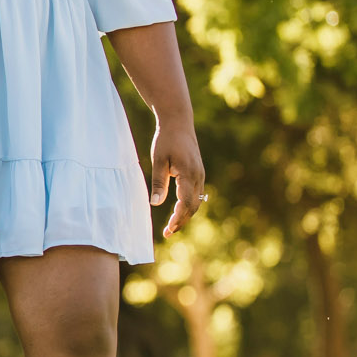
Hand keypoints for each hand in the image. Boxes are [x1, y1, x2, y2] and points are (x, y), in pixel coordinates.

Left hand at [148, 120, 206, 237]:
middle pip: (193, 206)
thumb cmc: (166, 140)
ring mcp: (201, 175)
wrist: (179, 123)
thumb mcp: (159, 160)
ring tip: (172, 226)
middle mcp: (198, 176)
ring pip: (196, 201)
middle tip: (168, 233)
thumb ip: (159, 183)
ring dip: (185, 215)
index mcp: (189, 174)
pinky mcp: (199, 173)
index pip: (185, 203)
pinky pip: (196, 194)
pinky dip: (189, 205)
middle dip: (181, 221)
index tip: (168, 230)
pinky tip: (179, 211)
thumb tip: (155, 204)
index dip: (177, 219)